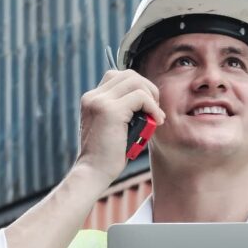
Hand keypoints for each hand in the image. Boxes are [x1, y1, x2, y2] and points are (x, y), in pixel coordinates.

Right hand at [74, 68, 164, 183]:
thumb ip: (122, 110)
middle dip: (148, 89)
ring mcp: (100, 102)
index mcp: (91, 99)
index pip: (118, 77)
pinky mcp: (110, 111)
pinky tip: (156, 121)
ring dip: (151, 97)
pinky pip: (141, 97)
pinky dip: (153, 107)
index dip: (138, 87)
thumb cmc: (106, 155)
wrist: (93, 173)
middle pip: (129, 74)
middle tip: (155, 110)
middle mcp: (93, 96)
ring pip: (136, 81)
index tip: (147, 107)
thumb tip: (146, 100)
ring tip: (155, 116)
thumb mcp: (112, 126)